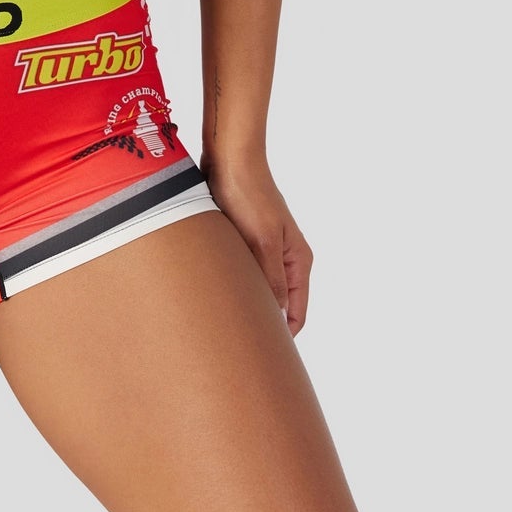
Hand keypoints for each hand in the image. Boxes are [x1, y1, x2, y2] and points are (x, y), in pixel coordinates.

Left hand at [200, 150, 312, 335]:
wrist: (229, 157)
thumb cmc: (249, 195)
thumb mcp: (263, 241)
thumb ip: (272, 280)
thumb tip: (277, 317)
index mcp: (298, 260)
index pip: (297, 312)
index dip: (283, 335)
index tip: (263, 354)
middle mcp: (284, 258)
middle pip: (277, 304)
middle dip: (261, 322)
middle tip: (237, 343)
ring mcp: (263, 249)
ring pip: (256, 288)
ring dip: (244, 301)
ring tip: (223, 320)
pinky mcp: (242, 240)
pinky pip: (240, 272)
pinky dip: (232, 282)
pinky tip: (214, 292)